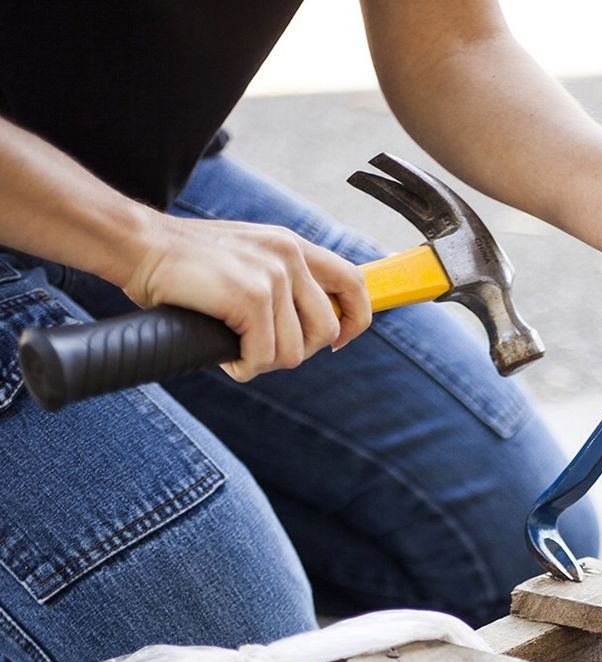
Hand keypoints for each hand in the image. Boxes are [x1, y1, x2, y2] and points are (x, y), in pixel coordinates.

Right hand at [123, 214, 371, 381]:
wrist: (139, 246)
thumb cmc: (187, 265)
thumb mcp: (248, 260)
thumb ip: (284, 284)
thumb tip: (318, 330)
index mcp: (293, 246)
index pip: (353, 283)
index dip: (355, 320)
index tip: (337, 342)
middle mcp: (290, 256)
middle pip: (327, 331)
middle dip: (297, 351)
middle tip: (261, 348)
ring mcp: (272, 276)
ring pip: (294, 352)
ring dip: (263, 361)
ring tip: (236, 347)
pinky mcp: (251, 297)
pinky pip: (263, 358)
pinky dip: (242, 367)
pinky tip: (226, 355)